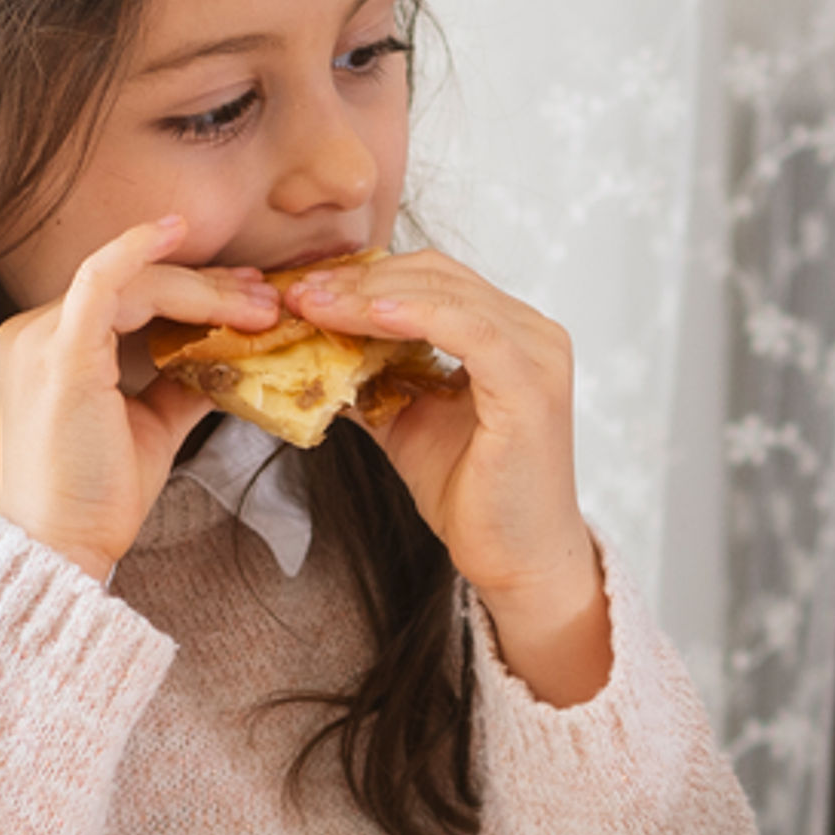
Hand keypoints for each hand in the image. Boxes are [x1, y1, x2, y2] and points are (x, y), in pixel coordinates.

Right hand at [0, 218, 278, 584]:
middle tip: (266, 298)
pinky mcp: (59, 354)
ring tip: (257, 306)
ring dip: (204, 290)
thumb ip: (180, 384)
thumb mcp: (150, 426)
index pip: (127, 298)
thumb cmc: (97, 497)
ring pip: (135, 285)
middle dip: (208, 288)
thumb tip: (228, 359)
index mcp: (51, 347)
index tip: (247, 299)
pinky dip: (136, 251)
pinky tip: (175, 231)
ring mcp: (40, 339)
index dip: (192, 292)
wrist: (62, 546)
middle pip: (134, 286)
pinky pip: (99, 282)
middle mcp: (34, 333)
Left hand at [297, 251, 608, 701]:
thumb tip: (312, 350)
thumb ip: (374, 378)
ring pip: (445, 294)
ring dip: (370, 296)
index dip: (364, 276)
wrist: (515, 560)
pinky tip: (367, 317)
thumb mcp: (406, 421)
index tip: (304, 288)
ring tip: (313, 305)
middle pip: (435, 275)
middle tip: (298, 293)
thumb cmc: (472, 496)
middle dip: (358, 281)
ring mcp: (537, 355)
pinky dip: (414, 316)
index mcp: (508, 332)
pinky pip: (468, 330)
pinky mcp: (530, 386)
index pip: (431, 278)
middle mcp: (532, 332)